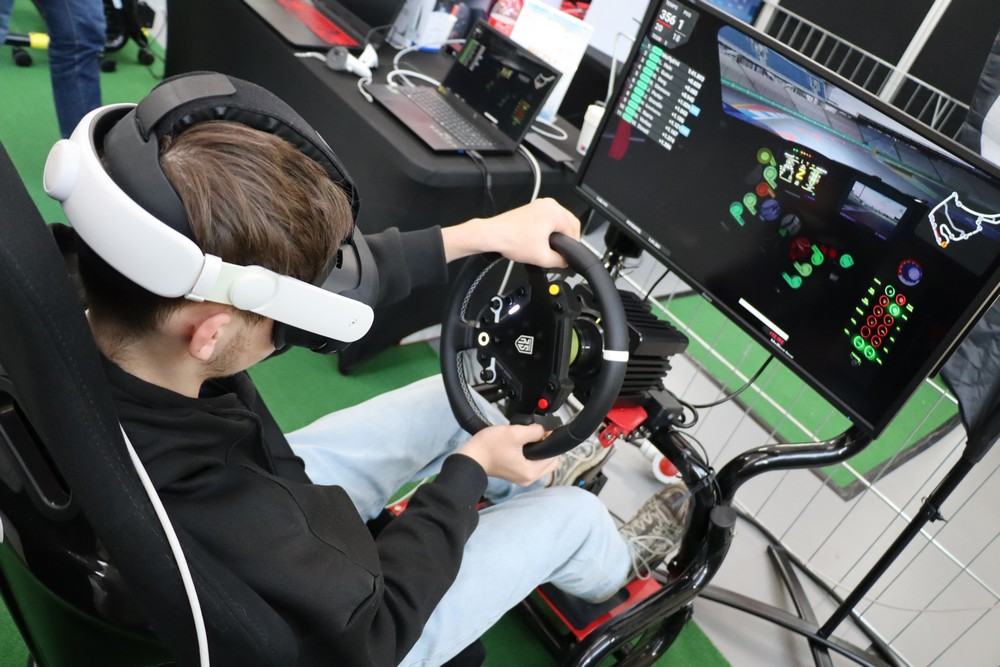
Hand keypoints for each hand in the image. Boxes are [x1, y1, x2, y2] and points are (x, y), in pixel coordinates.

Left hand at [442, 198, 581, 266]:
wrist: (492, 235)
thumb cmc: (512, 241)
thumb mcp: (542, 258)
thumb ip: (560, 261)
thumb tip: (566, 261)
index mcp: (555, 213)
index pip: (575, 231)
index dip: (573, 246)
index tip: (567, 255)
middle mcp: (550, 205)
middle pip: (569, 223)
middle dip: (567, 238)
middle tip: (560, 253)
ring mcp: (540, 204)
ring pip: (559, 220)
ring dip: (558, 233)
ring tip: (548, 246)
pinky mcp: (533, 208)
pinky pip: (548, 218)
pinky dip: (549, 228)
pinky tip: (541, 240)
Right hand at [456, 423, 558, 485]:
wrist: (470, 457)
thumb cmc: (488, 447)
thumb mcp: (514, 433)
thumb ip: (534, 431)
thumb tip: (544, 431)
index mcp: (530, 472)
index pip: (553, 457)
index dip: (549, 441)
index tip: (541, 431)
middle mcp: (527, 478)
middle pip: (549, 462)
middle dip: (545, 447)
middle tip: (534, 435)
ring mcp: (521, 478)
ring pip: (541, 463)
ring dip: (538, 451)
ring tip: (526, 440)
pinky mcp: (515, 474)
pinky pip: (531, 465)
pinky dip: (530, 456)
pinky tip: (522, 446)